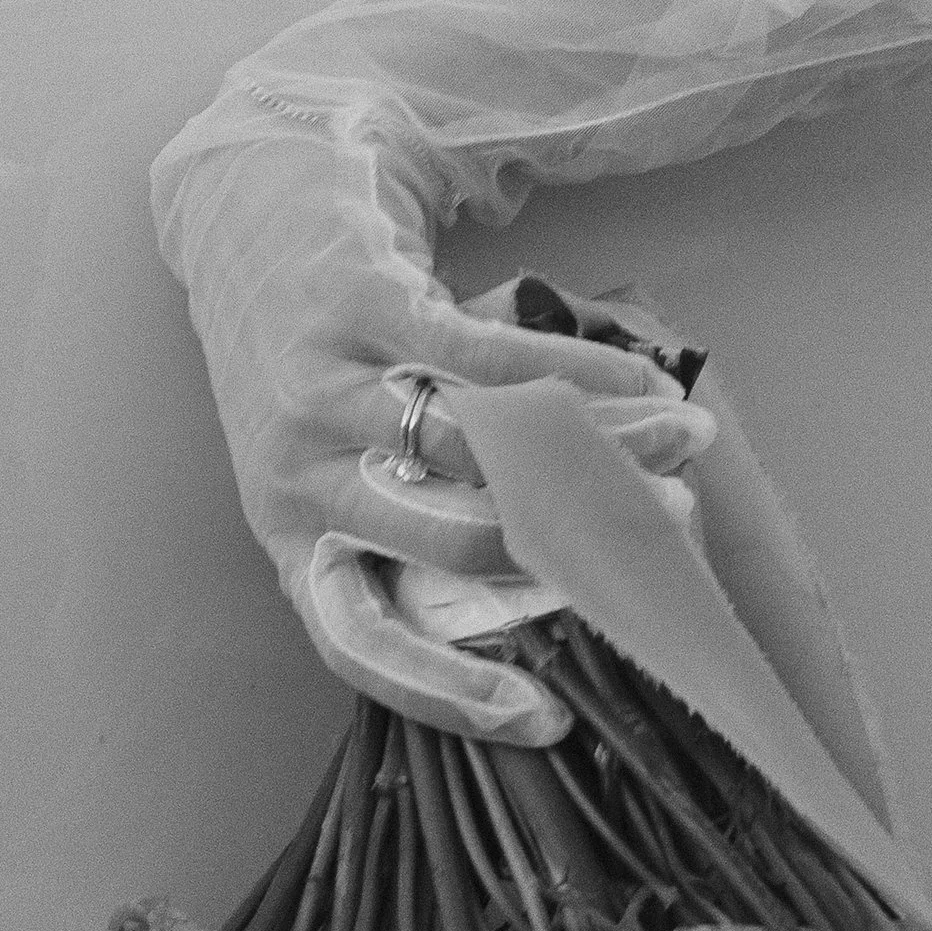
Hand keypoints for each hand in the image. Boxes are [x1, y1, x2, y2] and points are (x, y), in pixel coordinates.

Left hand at [151, 119, 717, 643]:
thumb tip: (565, 589)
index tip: (547, 719)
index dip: (447, 693)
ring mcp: (325, 385)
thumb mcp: (340, 463)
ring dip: (601, 449)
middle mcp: (300, 471)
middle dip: (572, 548)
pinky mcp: (362, 303)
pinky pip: (490, 357)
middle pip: (447, 540)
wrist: (248, 211)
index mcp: (293, 535)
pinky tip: (642, 380)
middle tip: (663, 536)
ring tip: (683, 444)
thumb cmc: (318, 363)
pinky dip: (581, 372)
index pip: (356, 641)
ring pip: (484, 445)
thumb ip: (420, 527)